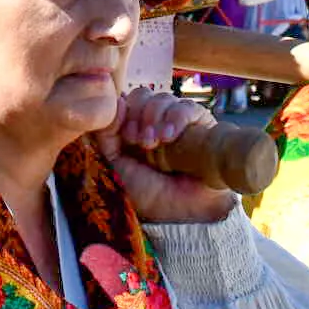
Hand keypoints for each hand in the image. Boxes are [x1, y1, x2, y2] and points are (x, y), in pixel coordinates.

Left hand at [94, 88, 235, 226]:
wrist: (180, 213)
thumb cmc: (148, 191)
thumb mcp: (115, 164)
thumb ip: (106, 134)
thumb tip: (115, 102)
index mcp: (134, 127)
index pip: (126, 100)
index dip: (124, 111)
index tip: (126, 136)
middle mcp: (156, 121)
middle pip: (144, 95)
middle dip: (139, 115)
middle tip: (141, 141)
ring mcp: (178, 121)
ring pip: (164, 98)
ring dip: (155, 118)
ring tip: (155, 144)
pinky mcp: (201, 124)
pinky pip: (188, 107)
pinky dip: (176, 117)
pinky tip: (170, 137)